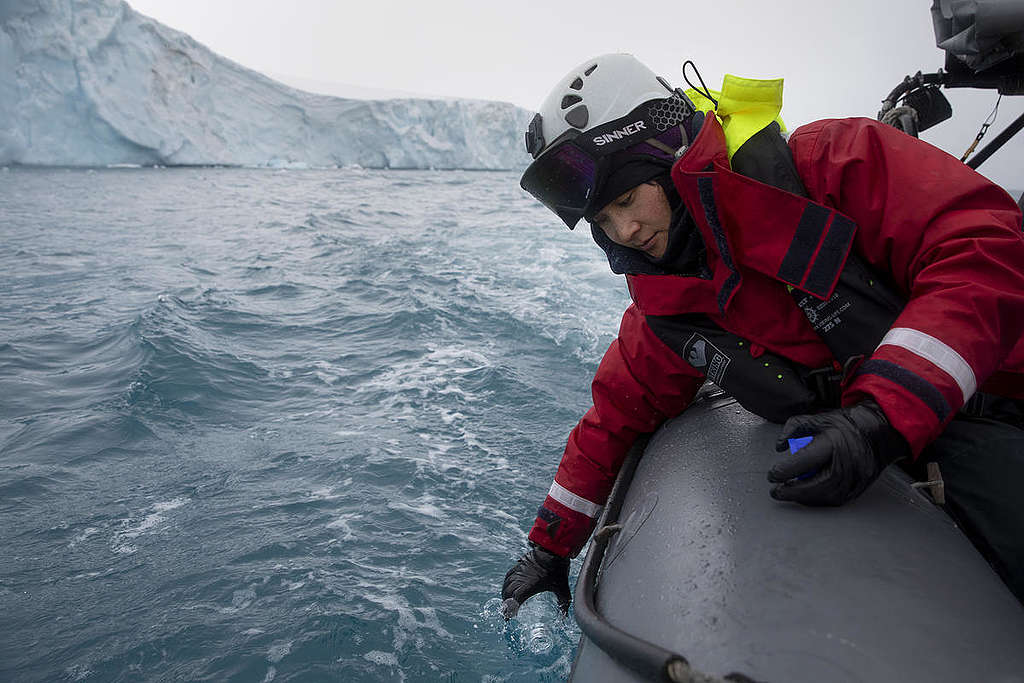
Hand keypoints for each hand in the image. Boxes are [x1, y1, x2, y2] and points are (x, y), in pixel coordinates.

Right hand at [500, 543, 570, 618]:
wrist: (554, 549)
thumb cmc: (558, 569)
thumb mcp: (563, 588)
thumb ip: (563, 603)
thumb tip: (564, 617)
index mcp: (530, 585)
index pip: (515, 599)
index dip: (509, 609)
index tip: (508, 617)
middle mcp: (522, 578)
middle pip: (508, 592)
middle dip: (505, 604)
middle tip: (506, 613)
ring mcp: (520, 570)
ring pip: (507, 584)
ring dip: (504, 594)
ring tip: (505, 602)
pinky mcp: (520, 564)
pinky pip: (509, 574)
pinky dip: (506, 582)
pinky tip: (508, 586)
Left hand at [767, 400, 907, 505]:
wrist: (878, 431)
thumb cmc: (844, 424)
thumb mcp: (817, 418)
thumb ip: (793, 428)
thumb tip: (779, 447)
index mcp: (834, 442)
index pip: (806, 461)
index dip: (785, 470)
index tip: (771, 475)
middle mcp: (848, 462)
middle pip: (817, 484)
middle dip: (793, 491)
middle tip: (775, 492)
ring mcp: (857, 477)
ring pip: (828, 496)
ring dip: (804, 498)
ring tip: (787, 494)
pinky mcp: (861, 487)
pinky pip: (837, 500)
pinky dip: (818, 500)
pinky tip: (804, 496)